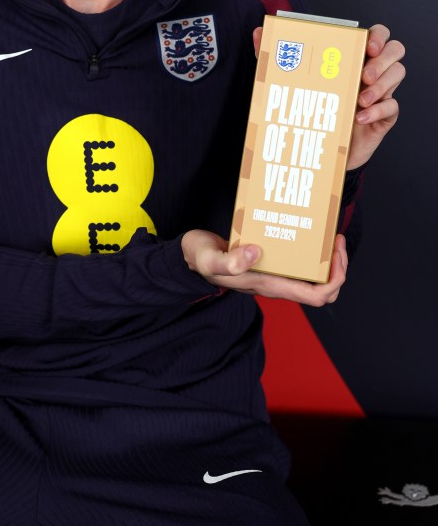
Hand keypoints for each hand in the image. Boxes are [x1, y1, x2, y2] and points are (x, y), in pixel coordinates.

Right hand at [182, 229, 347, 306]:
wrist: (188, 258)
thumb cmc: (199, 259)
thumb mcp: (209, 260)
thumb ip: (229, 262)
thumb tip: (255, 253)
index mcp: (268, 285)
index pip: (316, 296)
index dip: (335, 279)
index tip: (335, 251)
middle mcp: (276, 283)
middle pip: (322, 290)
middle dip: (337, 267)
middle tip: (335, 239)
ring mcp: (274, 274)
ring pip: (313, 277)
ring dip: (326, 259)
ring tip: (326, 233)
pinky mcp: (269, 263)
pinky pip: (299, 263)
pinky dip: (309, 250)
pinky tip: (305, 229)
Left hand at [252, 23, 405, 169]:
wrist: (317, 150)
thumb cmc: (307, 108)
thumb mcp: (287, 82)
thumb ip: (273, 57)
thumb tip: (257, 31)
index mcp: (351, 58)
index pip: (378, 35)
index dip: (379, 35)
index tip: (368, 45)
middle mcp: (370, 71)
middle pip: (395, 50)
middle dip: (383, 59)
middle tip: (364, 74)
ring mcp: (379, 93)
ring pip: (398, 74)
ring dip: (382, 84)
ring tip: (360, 98)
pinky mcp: (382, 117)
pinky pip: (393, 107)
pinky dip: (378, 110)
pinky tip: (359, 117)